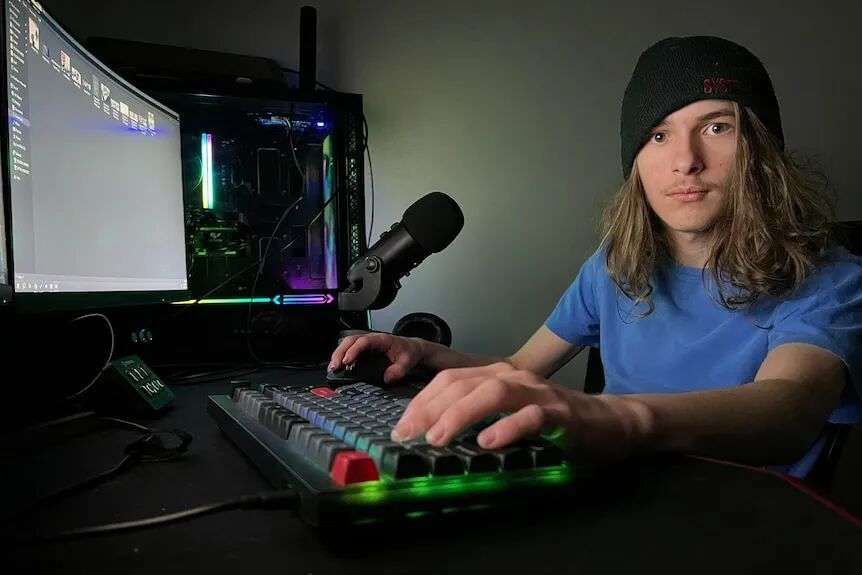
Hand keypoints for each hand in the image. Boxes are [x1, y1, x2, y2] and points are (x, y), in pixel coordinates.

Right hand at [328, 332, 425, 384]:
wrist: (412, 348)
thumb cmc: (408, 352)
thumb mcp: (407, 361)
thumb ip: (398, 370)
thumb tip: (387, 378)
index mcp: (381, 339)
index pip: (364, 341)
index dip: (354, 350)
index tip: (347, 361)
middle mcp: (371, 339)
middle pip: (350, 340)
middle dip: (340, 352)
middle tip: (335, 366)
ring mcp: (366, 343)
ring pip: (347, 344)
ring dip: (338, 354)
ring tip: (332, 367)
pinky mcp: (363, 349)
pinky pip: (349, 349)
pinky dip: (341, 357)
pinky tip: (337, 366)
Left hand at [391, 363, 647, 461]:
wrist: (608, 422)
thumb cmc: (553, 423)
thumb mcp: (509, 415)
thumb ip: (478, 418)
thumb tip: (433, 437)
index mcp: (496, 376)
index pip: (449, 380)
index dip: (421, 402)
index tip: (400, 429)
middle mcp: (513, 377)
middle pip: (462, 384)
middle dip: (429, 409)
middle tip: (407, 436)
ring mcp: (536, 392)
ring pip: (491, 393)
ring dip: (459, 415)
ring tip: (437, 438)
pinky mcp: (559, 412)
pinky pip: (530, 416)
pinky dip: (507, 428)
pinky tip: (487, 442)